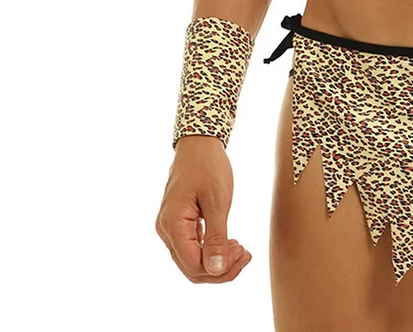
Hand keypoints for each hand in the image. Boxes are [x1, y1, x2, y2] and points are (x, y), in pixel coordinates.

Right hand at [156, 137, 252, 283]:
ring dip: (217, 260)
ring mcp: (170, 226)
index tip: (244, 254)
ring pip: (191, 260)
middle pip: (191, 267)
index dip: (220, 270)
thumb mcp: (218, 200)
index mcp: (173, 225)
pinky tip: (229, 243)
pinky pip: (192, 246)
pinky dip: (210, 250)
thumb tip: (216, 270)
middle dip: (221, 268)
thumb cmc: (208, 166)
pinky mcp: (178, 222)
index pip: (193, 266)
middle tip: (246, 254)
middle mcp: (166, 230)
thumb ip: (216, 237)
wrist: (198, 142)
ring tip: (241, 249)